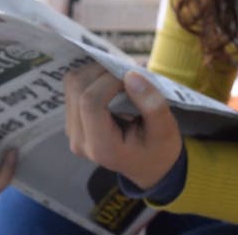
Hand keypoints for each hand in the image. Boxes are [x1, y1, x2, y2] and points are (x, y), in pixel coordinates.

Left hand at [64, 64, 181, 189]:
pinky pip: (73, 87)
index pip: (91, 102)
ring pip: (73, 83)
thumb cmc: (158, 149)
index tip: (132, 76)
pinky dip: (92, 77)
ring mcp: (72, 130)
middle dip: (103, 71)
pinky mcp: (71, 119)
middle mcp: (80, 141)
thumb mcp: (165, 130)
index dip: (109, 81)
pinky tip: (110, 83)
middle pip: (78, 88)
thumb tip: (131, 75)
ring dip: (96, 72)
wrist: (147, 166)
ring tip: (120, 77)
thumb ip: (152, 104)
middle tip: (127, 72)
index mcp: (102, 148)